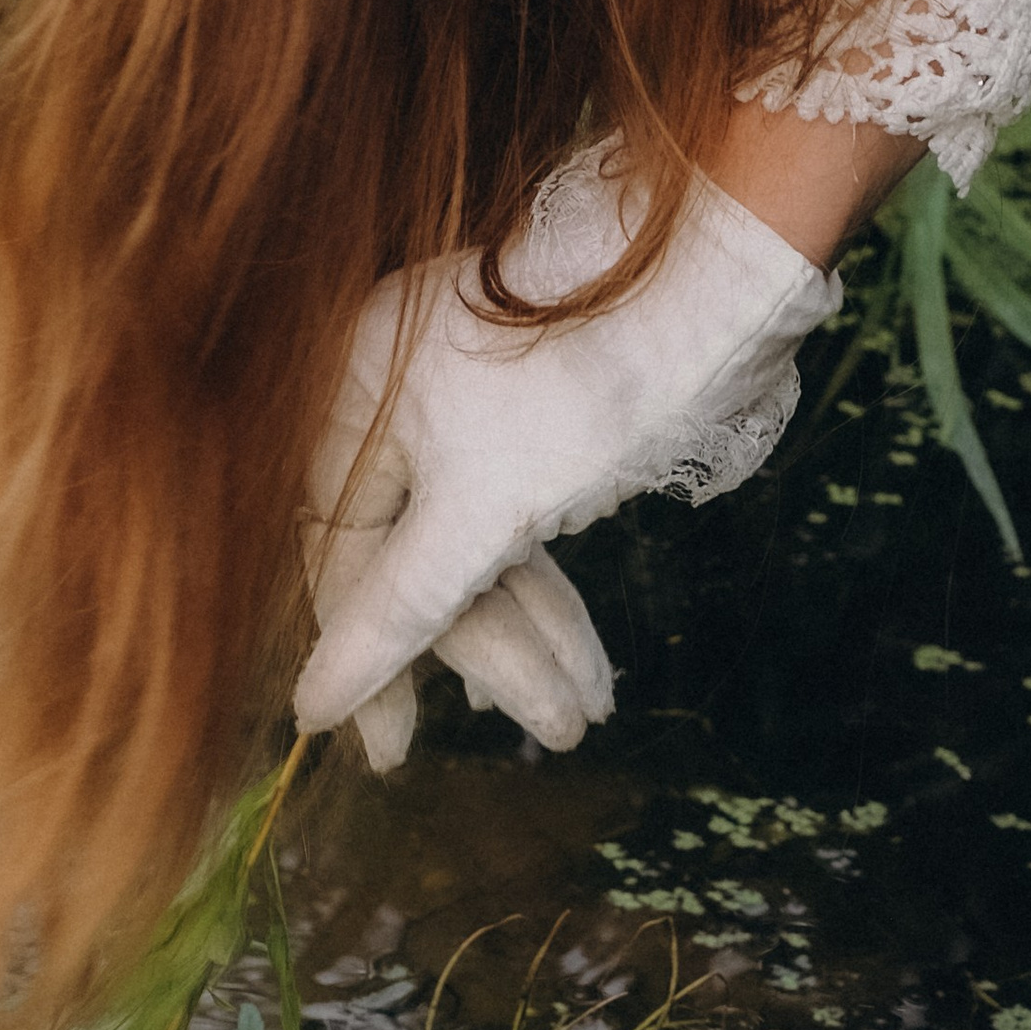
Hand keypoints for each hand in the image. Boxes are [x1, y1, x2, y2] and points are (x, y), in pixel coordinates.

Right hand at [296, 141, 840, 746]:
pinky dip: (550, 593)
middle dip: (488, 652)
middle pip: (413, 558)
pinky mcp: (534, 422)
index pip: (336, 552)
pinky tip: (585, 662)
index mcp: (354, 391)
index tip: (395, 754)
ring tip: (588, 711)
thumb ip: (393, 611)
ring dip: (533, 635)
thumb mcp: (486, 513)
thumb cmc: (592, 382)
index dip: (362, 658)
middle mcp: (396, 393)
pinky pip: (518, 525)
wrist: (721, 275)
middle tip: (554, 730)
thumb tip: (309, 710)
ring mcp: (467, 407)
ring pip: (477, 549)